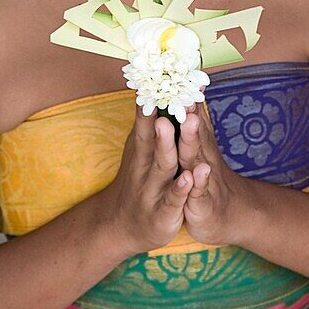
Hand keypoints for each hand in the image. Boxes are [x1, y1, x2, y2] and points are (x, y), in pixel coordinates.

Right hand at [98, 102, 194, 254]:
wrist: (119, 227)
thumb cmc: (137, 182)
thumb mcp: (139, 153)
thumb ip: (148, 127)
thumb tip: (155, 93)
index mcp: (140, 151)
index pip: (144, 125)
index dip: (150, 105)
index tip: (155, 81)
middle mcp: (143, 168)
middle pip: (151, 142)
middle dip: (158, 121)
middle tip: (165, 98)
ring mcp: (151, 191)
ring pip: (161, 167)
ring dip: (167, 147)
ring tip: (170, 126)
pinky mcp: (162, 214)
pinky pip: (172, 200)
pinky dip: (180, 189)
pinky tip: (189, 177)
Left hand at [176, 102, 250, 246]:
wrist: (229, 216)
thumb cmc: (207, 179)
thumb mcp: (201, 149)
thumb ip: (198, 120)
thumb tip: (195, 88)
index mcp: (198, 146)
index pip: (192, 118)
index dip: (186, 97)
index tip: (180, 72)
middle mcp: (203, 158)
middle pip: (195, 133)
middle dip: (189, 111)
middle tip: (183, 91)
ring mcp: (205, 180)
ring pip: (197, 158)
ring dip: (193, 140)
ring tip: (190, 121)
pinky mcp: (203, 203)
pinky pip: (200, 192)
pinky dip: (199, 182)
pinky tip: (198, 172)